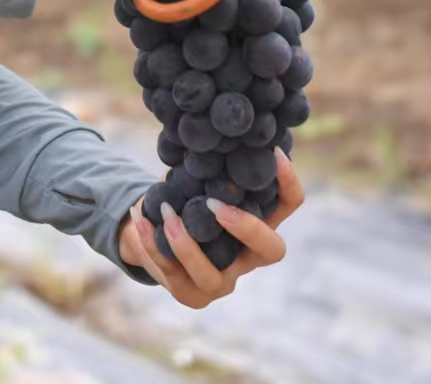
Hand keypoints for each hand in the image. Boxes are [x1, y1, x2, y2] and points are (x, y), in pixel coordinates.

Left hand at [118, 155, 303, 307]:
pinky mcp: (191, 294)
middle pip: (271, 250)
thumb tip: (205, 136)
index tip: (274, 152)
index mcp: (258, 223)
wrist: (152, 236)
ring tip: (165, 212)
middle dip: (247, 227)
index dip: (288, 181)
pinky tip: (141, 218)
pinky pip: (172, 274)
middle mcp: (248, 257)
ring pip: (212, 275)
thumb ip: (207, 168)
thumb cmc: (183, 201)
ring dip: (186, 244)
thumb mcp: (198, 183)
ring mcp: (223, 281)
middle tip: (215, 204)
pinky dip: (152, 243)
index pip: (289, 204)